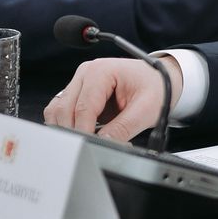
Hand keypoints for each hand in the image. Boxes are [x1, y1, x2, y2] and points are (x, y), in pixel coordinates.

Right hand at [43, 57, 181, 140]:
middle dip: (74, 132)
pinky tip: (84, 134)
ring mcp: (80, 82)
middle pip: (64, 109)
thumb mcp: (146, 109)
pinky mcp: (78, 93)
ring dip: (67, 129)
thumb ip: (123, 128)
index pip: (83, 107)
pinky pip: (62, 112)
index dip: (84, 131)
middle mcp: (86, 73)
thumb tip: (103, 143)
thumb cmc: (156, 86)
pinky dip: (68, 125)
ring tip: (89, 140)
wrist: (160, 79)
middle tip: (92, 147)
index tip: (91, 147)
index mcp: (101, 70)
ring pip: (57, 111)